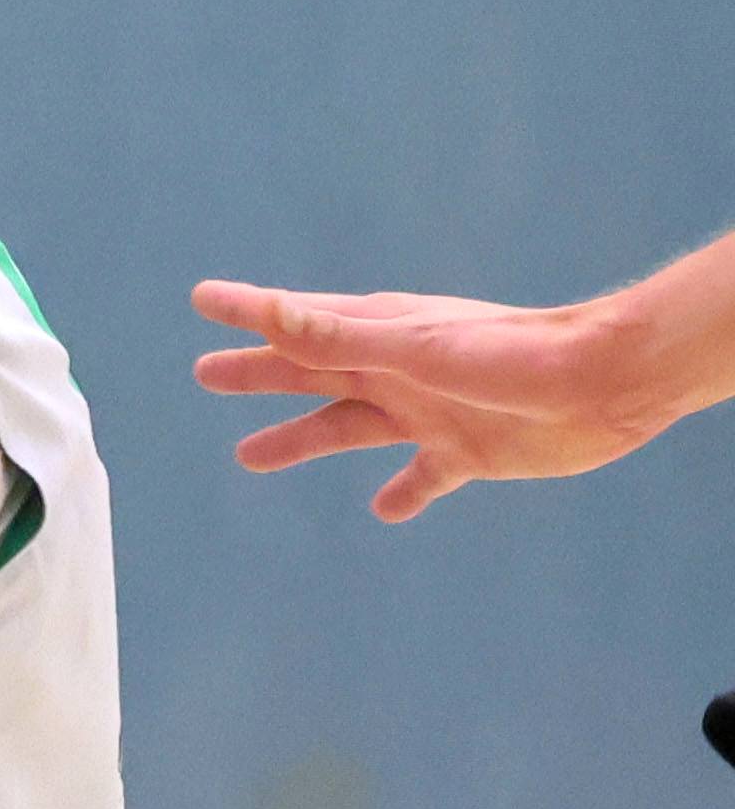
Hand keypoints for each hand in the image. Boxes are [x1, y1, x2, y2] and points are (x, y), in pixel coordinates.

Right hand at [190, 277, 666, 521]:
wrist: (607, 383)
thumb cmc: (515, 358)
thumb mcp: (415, 350)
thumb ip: (341, 338)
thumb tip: (272, 316)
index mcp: (381, 336)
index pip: (298, 322)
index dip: (248, 312)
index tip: (202, 298)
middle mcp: (399, 371)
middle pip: (312, 373)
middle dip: (260, 373)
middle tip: (206, 373)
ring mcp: (431, 412)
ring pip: (349, 427)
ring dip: (301, 438)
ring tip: (250, 455)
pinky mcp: (468, 451)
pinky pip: (422, 477)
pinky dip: (402, 493)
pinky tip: (385, 510)